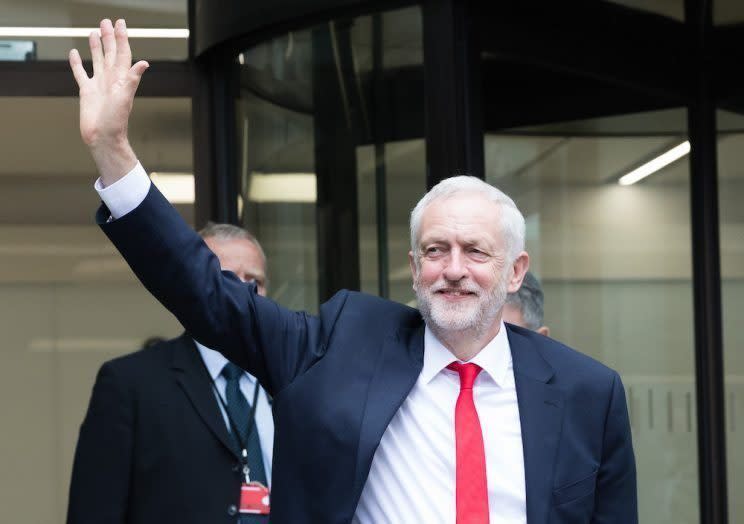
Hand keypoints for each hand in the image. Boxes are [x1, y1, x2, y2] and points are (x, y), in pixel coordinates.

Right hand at [69, 18, 148, 184]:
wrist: (103, 138)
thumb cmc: (116, 122)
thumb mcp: (125, 98)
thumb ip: (133, 79)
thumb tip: (144, 63)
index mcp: (121, 79)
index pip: (123, 53)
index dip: (122, 38)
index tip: (120, 23)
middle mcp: (110, 80)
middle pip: (110, 53)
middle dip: (109, 37)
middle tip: (106, 22)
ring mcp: (99, 85)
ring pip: (97, 60)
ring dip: (96, 47)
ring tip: (94, 32)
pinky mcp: (87, 92)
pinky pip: (81, 73)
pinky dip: (77, 63)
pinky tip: (74, 53)